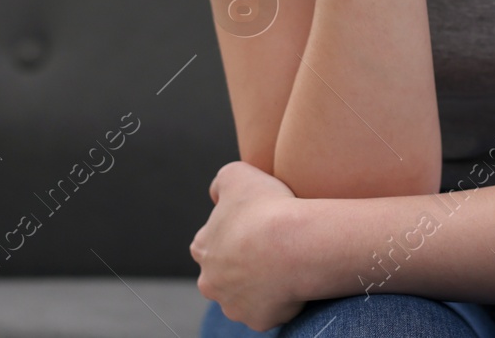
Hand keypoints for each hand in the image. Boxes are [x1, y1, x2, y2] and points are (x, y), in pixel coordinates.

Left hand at [190, 160, 307, 330]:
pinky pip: (269, 311)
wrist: (292, 245)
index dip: (235, 231)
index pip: (212, 241)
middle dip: (244, 263)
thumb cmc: (265, 208)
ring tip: (285, 264)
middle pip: (226, 273)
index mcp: (202, 248)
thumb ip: (221, 182)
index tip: (258, 224)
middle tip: (272, 247)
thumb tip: (217, 195)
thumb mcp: (236, 174)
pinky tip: (293, 282)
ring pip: (246, 295)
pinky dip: (279, 301)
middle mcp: (210, 282)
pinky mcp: (258, 320)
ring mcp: (234, 305)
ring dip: (260, 284)